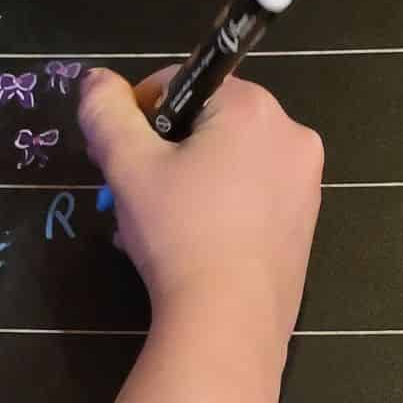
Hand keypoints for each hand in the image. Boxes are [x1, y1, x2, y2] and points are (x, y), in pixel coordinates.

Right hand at [78, 65, 322, 348]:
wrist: (229, 322)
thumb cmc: (178, 233)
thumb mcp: (128, 167)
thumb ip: (106, 113)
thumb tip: (96, 80)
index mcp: (254, 108)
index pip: (182, 82)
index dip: (140, 113)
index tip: (120, 155)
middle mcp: (291, 135)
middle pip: (209, 122)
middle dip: (166, 151)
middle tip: (135, 193)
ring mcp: (306, 182)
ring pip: (230, 161)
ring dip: (189, 180)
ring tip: (158, 224)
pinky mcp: (306, 223)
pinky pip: (252, 196)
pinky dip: (219, 207)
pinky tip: (191, 242)